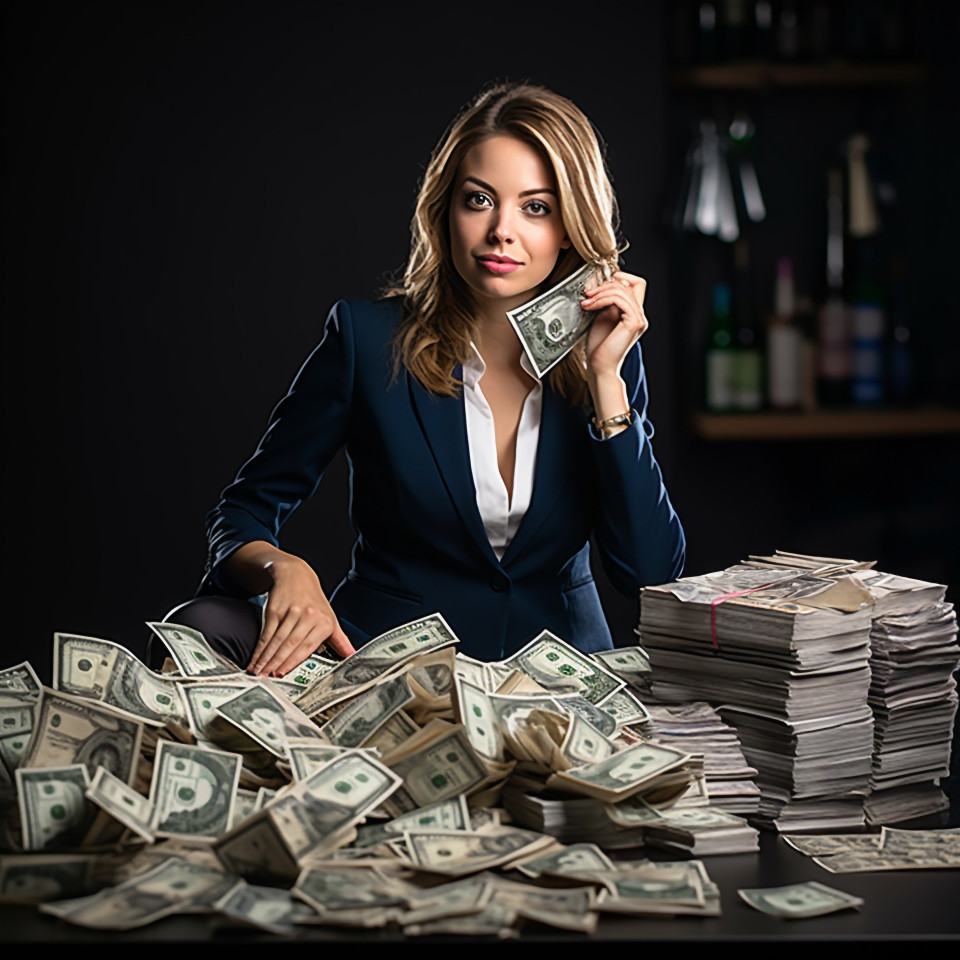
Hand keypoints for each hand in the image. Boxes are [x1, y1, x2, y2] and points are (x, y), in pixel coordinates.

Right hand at [247, 555, 355, 675]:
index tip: (283, 674)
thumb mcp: (331, 619)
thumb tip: (352, 655)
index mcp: (324, 622)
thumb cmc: (314, 601)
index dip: (293, 662)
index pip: (307, 647)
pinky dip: (260, 648)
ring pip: (277, 640)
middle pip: (290, 644)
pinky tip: (256, 658)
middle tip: (268, 678)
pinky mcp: (276, 610)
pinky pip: (267, 633)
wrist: (296, 575)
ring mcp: (292, 612)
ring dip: (267, 658)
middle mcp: (309, 616)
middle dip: (277, 663)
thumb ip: (340, 640)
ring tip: (259, 672)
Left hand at [581, 271, 648, 379]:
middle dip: (606, 284)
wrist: (600, 367)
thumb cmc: (599, 347)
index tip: (601, 286)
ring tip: (586, 301)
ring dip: (601, 292)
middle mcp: (639, 316)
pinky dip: (602, 299)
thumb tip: (603, 287)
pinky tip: (590, 305)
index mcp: (633, 314)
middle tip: (588, 293)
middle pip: (630, 284)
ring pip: (623, 290)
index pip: (636, 285)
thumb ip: (608, 303)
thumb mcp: (602, 318)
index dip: (621, 278)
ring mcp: (639, 319)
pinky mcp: (634, 323)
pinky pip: (620, 300)